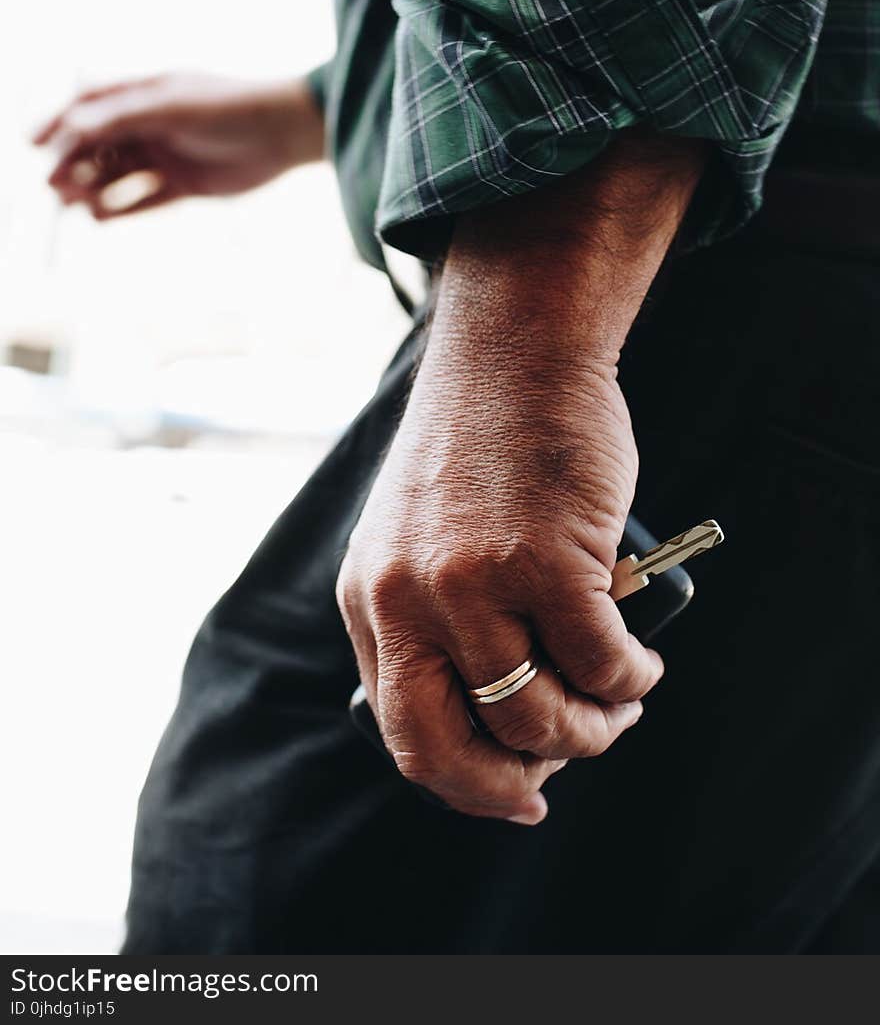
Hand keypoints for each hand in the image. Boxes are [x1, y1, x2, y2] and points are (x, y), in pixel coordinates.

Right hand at [32, 70, 324, 217]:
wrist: (283, 133)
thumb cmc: (226, 107)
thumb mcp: (168, 107)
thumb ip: (119, 116)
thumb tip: (70, 125)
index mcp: (145, 94)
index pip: (89, 106)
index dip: (58, 123)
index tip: (31, 144)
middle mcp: (152, 124)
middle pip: (98, 145)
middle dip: (71, 162)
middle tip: (51, 184)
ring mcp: (168, 156)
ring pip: (117, 174)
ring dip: (91, 187)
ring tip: (71, 203)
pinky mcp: (186, 185)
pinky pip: (144, 200)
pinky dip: (120, 209)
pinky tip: (97, 218)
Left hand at [338, 326, 661, 822]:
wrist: (518, 350)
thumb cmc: (482, 441)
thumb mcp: (416, 533)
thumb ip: (433, 613)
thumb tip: (507, 712)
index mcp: (371, 597)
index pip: (405, 731)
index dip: (464, 781)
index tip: (514, 791)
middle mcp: (409, 599)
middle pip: (449, 750)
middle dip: (512, 784)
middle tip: (563, 768)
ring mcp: (475, 583)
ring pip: (537, 717)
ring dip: (593, 728)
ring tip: (621, 701)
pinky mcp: (548, 561)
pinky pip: (599, 662)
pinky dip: (631, 679)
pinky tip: (643, 666)